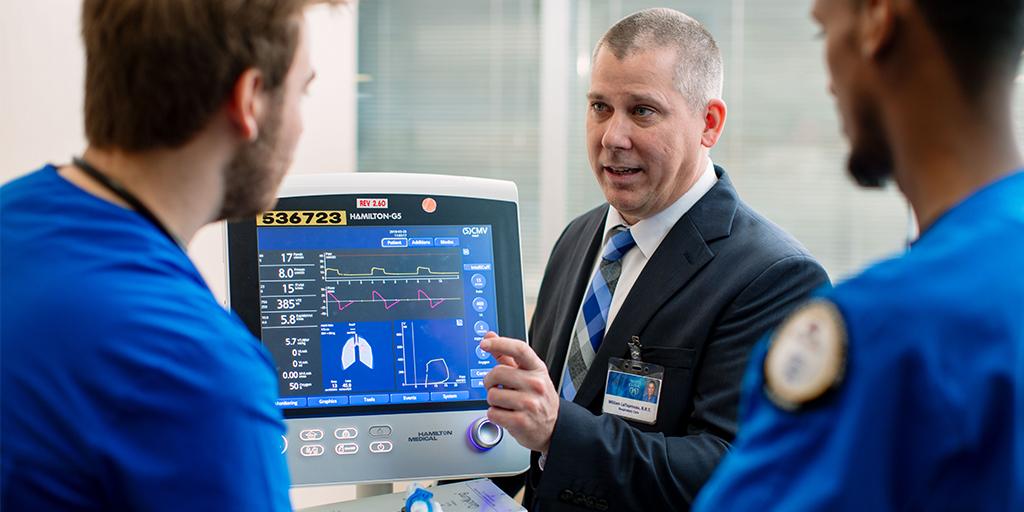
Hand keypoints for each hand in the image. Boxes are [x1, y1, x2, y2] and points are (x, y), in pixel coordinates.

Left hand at [480, 333, 558, 452]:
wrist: (553, 427)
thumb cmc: (537, 398)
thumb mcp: (528, 375)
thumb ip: (507, 356)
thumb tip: (489, 336)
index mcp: (537, 369)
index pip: (519, 349)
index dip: (500, 343)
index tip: (484, 344)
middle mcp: (536, 384)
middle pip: (497, 373)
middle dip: (490, 381)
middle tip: (496, 387)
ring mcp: (530, 403)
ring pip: (492, 395)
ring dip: (493, 401)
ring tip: (506, 404)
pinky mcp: (521, 421)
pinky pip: (492, 413)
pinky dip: (495, 415)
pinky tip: (507, 415)